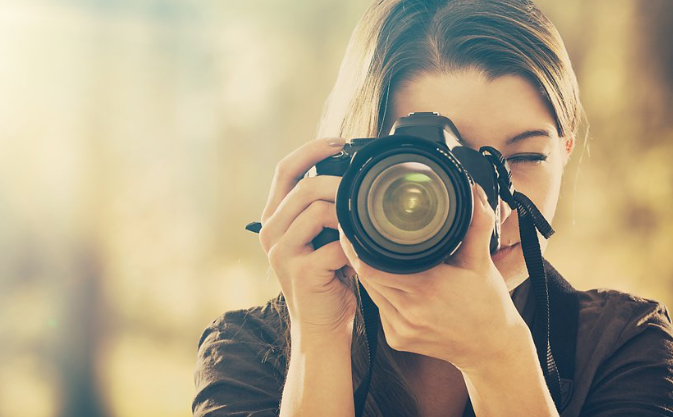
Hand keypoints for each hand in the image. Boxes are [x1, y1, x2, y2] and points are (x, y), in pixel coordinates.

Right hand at [259, 137, 356, 339]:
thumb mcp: (320, 235)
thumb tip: (352, 174)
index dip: (311, 149)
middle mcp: (271, 232)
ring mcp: (282, 253)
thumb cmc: (327, 276)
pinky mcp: (301, 272)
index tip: (340, 141)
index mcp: (274, 217)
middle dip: (339, 183)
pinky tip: (361, 252)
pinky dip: (354, 245)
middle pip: (305, 188)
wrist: (322, 324)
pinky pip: (334, 244)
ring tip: (362, 226)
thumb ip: (325, 208)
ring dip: (348, 214)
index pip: (285, 169)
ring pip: (318, 211)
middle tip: (363, 189)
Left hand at [339, 184, 528, 371]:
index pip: (372, 266)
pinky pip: (379, 309)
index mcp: (426, 288)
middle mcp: (409, 312)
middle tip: (358, 236)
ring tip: (371, 255)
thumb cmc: (488, 304)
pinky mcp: (397, 340)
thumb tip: (474, 192)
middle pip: (366, 277)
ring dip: (369, 274)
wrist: (492, 348)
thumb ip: (476, 224)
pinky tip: (390, 282)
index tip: (353, 229)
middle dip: (361, 257)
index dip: (357, 248)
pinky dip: (380, 293)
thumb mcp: (482, 261)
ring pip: (370, 293)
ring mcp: (400, 330)